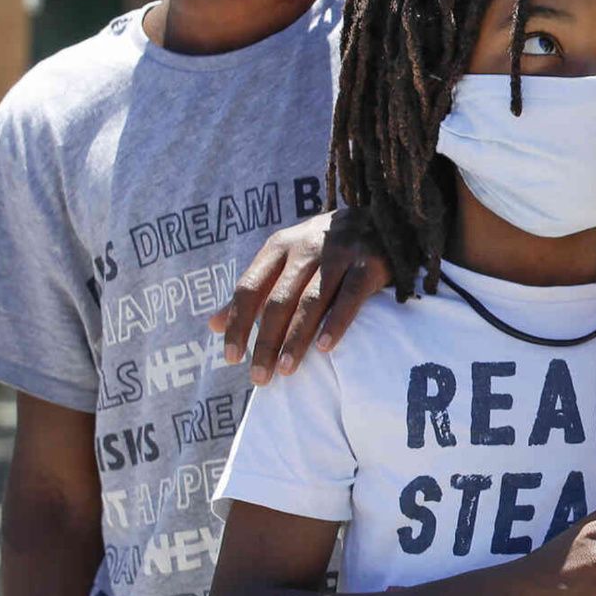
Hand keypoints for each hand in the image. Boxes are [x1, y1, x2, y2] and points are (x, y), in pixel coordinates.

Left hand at [208, 208, 391, 383]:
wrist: (383, 218)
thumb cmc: (325, 249)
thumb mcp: (286, 259)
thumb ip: (254, 290)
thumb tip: (213, 324)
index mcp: (279, 246)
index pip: (249, 288)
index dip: (238, 324)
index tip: (232, 358)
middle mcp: (306, 247)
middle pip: (278, 300)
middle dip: (266, 342)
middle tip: (259, 377)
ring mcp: (339, 254)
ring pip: (311, 301)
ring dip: (296, 339)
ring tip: (286, 370)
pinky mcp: (369, 263)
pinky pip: (350, 297)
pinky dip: (336, 323)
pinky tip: (324, 348)